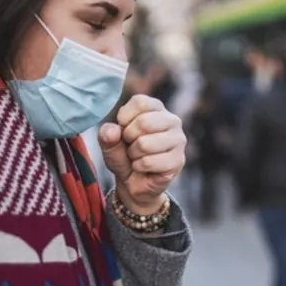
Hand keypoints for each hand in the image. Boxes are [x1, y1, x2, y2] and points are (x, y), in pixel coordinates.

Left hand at [99, 95, 186, 213]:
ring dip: (133, 155)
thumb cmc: (124, 156)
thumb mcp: (109, 144)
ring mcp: (178, 141)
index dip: (124, 119)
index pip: (140, 102)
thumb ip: (106, 135)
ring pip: (145, 144)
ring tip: (137, 157)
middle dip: (128, 138)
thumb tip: (112, 131)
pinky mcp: (178, 160)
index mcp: (156, 108)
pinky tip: (144, 168)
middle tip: (130, 146)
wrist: (134, 182)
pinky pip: (148, 162)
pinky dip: (139, 167)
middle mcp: (172, 120)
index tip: (123, 130)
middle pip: (143, 122)